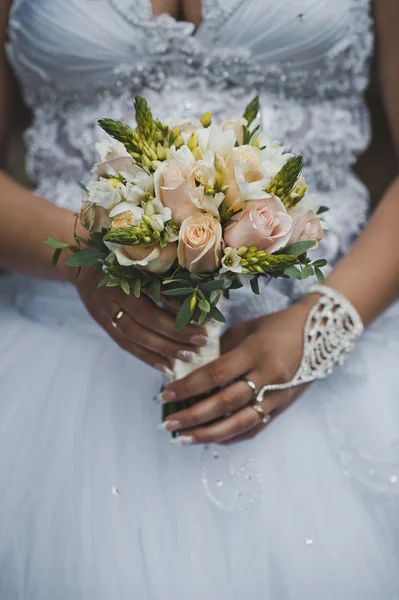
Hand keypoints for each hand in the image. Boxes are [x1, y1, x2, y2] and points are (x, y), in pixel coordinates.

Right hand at [72, 266, 207, 371]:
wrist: (82, 263)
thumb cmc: (120, 255)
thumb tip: (199, 286)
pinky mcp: (104, 323)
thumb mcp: (139, 253)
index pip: (157, 291)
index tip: (205, 315)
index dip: (181, 305)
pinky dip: (147, 357)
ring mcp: (106, 310)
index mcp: (127, 269)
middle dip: (177, 331)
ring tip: (189, 356)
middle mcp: (115, 291)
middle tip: (202, 340)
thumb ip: (162, 268)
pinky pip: (126, 344)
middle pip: (147, 316)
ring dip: (165, 348)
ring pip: (137, 334)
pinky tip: (166, 367)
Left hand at [160, 299, 313, 443]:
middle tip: (167, 425)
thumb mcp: (246, 330)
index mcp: (255, 352)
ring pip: (240, 423)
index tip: (164, 396)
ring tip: (183, 439)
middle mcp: (268, 376)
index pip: (215, 374)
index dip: (187, 387)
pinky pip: (255, 428)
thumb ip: (221, 350)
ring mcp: (278, 395)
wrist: (322, 332)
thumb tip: (192, 370)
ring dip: (209, 435)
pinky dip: (232, 437)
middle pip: (225, 404)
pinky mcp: (283, 407)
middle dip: (192, 417)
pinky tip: (211, 439)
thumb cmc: (277, 326)